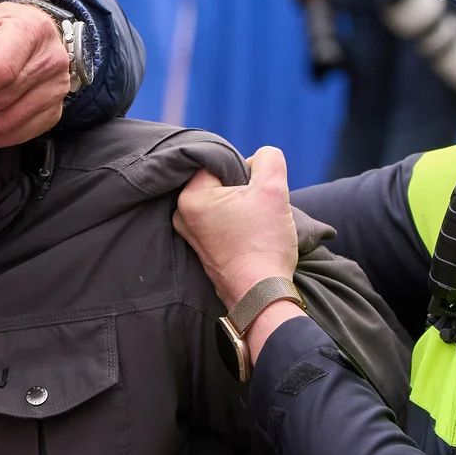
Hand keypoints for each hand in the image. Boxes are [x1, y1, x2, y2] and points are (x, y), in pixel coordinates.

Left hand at [173, 147, 299, 308]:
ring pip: (223, 202)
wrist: (261, 295)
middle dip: (244, 189)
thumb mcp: (274, 190)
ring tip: (256, 224)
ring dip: (243, 206)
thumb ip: (269, 160)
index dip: (246, 170)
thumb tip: (259, 158)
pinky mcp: (202, 249)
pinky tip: (251, 236)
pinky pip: (222, 222)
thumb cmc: (264, 244)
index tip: (257, 191)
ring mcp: (190, 234)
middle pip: (220, 182)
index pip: (219, 161)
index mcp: (190, 197)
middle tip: (259, 208)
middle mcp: (182, 215)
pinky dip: (238, 223)